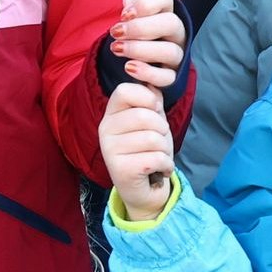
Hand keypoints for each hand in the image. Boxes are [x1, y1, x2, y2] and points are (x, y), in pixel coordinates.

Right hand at [100, 84, 175, 222]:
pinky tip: (159, 170)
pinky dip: (166, 165)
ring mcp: (109, 151)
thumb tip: (152, 81)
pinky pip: (156, 158)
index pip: (124, 90)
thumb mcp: (152, 121)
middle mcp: (104, 131)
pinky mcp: (121, 171)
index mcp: (110, 115)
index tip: (154, 111)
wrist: (146, 190)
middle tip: (159, 142)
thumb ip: (151, 100)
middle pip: (144, 116)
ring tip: (158, 157)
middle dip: (163, 130)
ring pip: (153, 138)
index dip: (148, 98)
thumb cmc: (149, 151)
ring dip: (165, 150)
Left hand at [108, 0, 184, 89]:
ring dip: (140, 49)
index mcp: (166, 13)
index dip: (145, 4)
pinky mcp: (173, 77)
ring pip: (170, 51)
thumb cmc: (138, 38)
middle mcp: (177, 33)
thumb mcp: (133, 23)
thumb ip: (132, 11)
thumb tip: (127, 0)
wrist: (145, 66)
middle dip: (140, 27)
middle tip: (116, 32)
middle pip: (171, 23)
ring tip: (117, 49)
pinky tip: (129, 68)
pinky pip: (167, 77)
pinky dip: (148, 73)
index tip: (124, 15)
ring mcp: (178, 55)